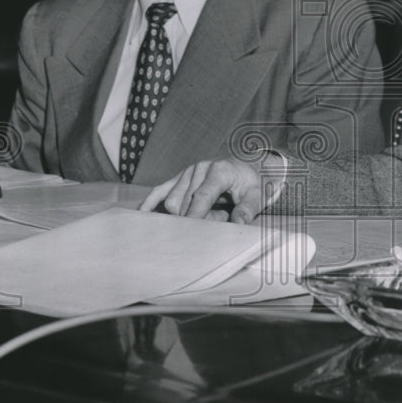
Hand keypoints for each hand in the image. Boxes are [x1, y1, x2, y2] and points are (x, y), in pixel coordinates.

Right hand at [138, 158, 264, 222]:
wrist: (251, 166)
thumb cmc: (254, 182)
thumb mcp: (258, 195)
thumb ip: (248, 209)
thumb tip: (239, 224)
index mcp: (219, 171)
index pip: (201, 197)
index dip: (194, 217)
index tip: (189, 236)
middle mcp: (200, 168)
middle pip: (184, 202)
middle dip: (193, 220)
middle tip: (214, 224)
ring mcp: (188, 172)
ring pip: (172, 201)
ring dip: (183, 216)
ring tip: (207, 216)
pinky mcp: (180, 177)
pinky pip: (160, 190)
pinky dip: (151, 202)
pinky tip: (142, 214)